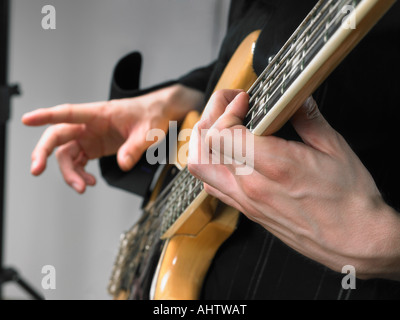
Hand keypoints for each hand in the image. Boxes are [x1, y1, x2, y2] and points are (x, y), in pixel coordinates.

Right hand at [22, 84, 203, 192]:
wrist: (158, 115)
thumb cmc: (151, 116)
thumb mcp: (148, 132)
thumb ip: (135, 147)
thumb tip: (123, 163)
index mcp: (99, 114)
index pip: (68, 113)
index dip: (46, 116)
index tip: (28, 120)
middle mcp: (89, 125)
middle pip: (57, 136)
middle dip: (44, 153)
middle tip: (36, 170)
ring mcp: (90, 136)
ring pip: (67, 154)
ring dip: (69, 172)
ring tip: (82, 187)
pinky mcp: (94, 146)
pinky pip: (78, 161)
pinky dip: (80, 173)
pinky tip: (89, 182)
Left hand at [188, 89, 399, 280]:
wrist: (353, 241)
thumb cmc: (349, 199)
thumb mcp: (334, 148)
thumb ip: (307, 118)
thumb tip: (294, 96)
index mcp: (274, 165)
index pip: (222, 133)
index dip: (227, 109)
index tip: (245, 100)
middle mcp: (251, 186)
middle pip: (205, 144)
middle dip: (212, 115)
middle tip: (231, 104)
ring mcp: (245, 201)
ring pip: (200, 166)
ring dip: (204, 139)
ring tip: (223, 124)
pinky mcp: (247, 210)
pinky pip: (211, 184)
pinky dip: (209, 162)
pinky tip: (227, 152)